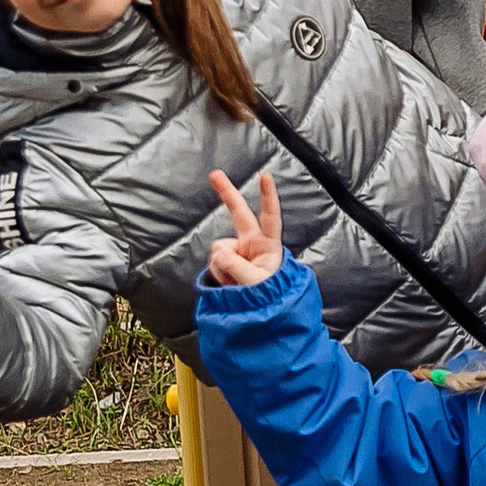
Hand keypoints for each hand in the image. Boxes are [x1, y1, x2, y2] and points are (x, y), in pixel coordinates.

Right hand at [202, 167, 287, 284]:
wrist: (260, 312)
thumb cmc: (268, 295)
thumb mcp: (255, 283)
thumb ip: (236, 267)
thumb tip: (218, 254)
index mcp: (268, 245)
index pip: (270, 218)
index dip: (268, 197)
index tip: (266, 177)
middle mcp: (253, 243)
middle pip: (239, 213)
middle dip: (226, 193)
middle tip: (215, 174)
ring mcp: (237, 251)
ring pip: (219, 248)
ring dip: (223, 267)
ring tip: (236, 283)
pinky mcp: (225, 260)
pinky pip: (214, 261)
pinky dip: (219, 273)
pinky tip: (229, 282)